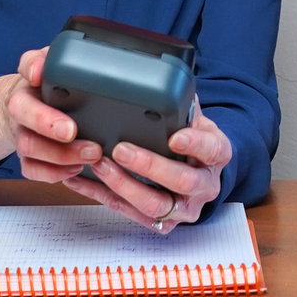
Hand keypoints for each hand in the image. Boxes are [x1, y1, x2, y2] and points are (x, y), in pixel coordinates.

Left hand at [0, 49, 228, 233]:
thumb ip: (181, 102)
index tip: (175, 137)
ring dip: (123, 184)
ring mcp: (184, 208)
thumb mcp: (194, 118)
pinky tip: (80, 180)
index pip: (212, 150)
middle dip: (148, 166)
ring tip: (98, 164)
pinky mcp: (161, 223)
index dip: (195, 145)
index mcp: (217, 155)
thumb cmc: (192, 138)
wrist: (199, 171)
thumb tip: (162, 74)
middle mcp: (205, 186)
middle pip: (182, 182)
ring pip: (154, 205)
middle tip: (120, 149)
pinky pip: (128, 212)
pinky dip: (102, 196)